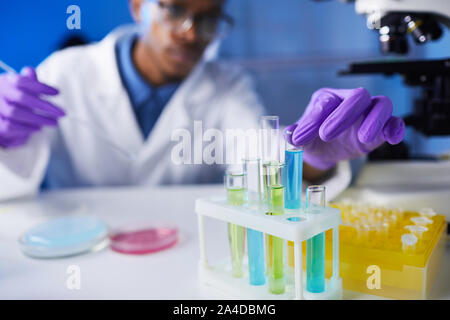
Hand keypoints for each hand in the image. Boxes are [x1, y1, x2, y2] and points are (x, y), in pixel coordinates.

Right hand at [0, 67, 64, 147]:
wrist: (0, 116)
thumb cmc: (12, 99)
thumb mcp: (18, 87)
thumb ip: (27, 80)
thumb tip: (30, 71)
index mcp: (6, 82)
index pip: (22, 81)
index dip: (40, 87)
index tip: (57, 93)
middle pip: (22, 98)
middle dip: (44, 106)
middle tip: (62, 113)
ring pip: (16, 113)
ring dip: (38, 119)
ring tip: (54, 122)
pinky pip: (10, 126)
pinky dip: (26, 128)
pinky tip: (38, 128)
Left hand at [284, 87, 404, 169]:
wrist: (325, 150)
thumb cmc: (313, 138)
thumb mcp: (301, 138)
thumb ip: (295, 135)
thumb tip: (289, 134)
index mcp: (327, 98)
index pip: (326, 102)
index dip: (314, 120)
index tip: (301, 138)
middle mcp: (349, 101)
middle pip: (358, 96)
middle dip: (344, 115)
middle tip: (327, 135)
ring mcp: (368, 113)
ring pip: (382, 104)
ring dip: (375, 120)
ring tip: (362, 138)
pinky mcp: (380, 128)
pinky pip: (395, 122)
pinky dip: (396, 128)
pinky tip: (392, 138)